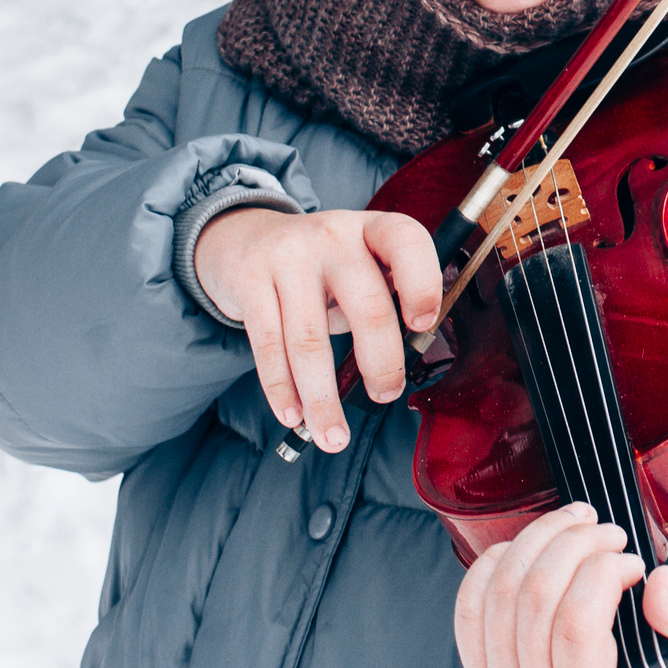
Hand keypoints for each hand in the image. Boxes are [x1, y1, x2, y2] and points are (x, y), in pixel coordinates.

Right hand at [194, 206, 439, 452]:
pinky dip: (281, 389)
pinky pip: (268, 347)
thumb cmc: (322, 265)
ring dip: (323, 399)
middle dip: (381, 364)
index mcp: (372, 230)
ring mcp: (287, 257)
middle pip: (366, 307)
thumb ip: (386, 298)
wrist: (244, 236)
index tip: (423, 325)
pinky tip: (292, 415)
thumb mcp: (360, 262)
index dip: (422, 284)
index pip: (407, 242)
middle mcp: (332, 237)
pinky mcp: (249, 281)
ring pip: (309, 340)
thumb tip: (400, 368)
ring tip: (333, 437)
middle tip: (385, 395)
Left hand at [453, 503, 667, 667]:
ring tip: (578, 522)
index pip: (577, 628)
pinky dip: (496, 560)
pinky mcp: (479, 666)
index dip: (603, 575)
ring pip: (502, 590)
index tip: (634, 561)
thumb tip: (659, 582)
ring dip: (540, 537)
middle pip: (537, 599)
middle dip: (575, 544)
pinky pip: (470, 602)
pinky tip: (533, 545)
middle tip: (610, 532)